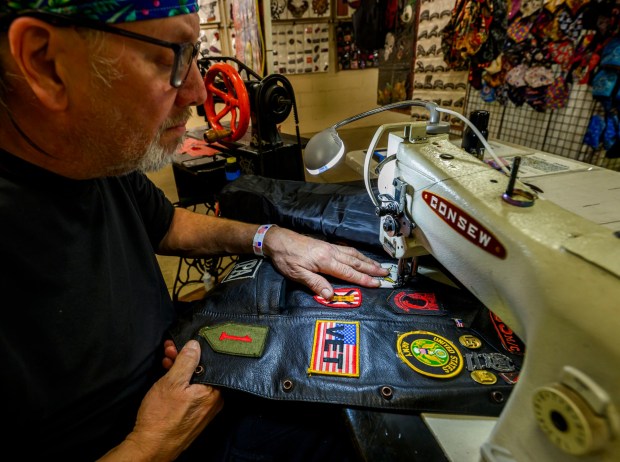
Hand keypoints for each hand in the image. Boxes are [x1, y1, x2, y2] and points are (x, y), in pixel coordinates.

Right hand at [100, 340, 222, 460]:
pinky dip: (180, 383)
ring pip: (195, 381)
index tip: (180, 343)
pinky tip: (169, 376)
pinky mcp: (194, 415)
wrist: (150, 447)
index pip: (209, 362)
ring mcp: (204, 409)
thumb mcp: (172, 382)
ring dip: (180, 368)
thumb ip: (186, 361)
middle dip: (185, 358)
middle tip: (169, 350)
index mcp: (214, 391)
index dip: (194, 349)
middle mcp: (213, 400)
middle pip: (202, 371)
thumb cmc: (161, 417)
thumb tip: (195, 345)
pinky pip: (191, 392)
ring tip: (166, 360)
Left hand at [264, 227, 388, 299]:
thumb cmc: (286, 259)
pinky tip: (360, 256)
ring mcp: (329, 247)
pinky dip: (357, 254)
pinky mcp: (326, 245)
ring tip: (378, 265)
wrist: (278, 240)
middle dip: (371, 268)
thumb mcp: (297, 274)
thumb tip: (331, 296)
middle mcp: (331, 252)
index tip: (377, 284)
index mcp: (325, 261)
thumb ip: (316, 284)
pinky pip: (346, 249)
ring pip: (352, 254)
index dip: (363, 279)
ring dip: (367, 260)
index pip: (349, 272)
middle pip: (355, 261)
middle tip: (386, 273)